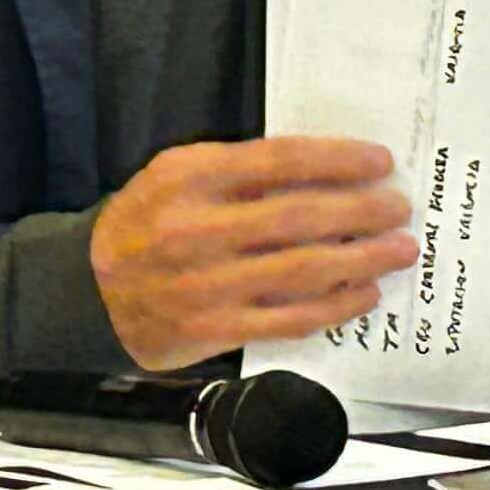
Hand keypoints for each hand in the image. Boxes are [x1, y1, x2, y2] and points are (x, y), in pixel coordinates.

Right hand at [89, 138, 414, 372]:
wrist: (90, 292)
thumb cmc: (146, 223)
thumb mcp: (175, 174)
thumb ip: (238, 169)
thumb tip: (323, 172)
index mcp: (188, 177)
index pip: (278, 161)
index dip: (337, 160)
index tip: (378, 161)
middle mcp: (196, 230)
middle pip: (298, 217)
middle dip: (361, 211)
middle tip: (399, 208)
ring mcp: (206, 285)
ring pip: (302, 271)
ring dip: (361, 260)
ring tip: (398, 249)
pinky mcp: (215, 329)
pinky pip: (289, 319)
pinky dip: (334, 307)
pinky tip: (363, 295)